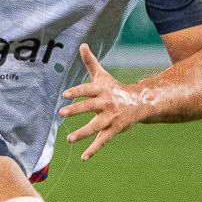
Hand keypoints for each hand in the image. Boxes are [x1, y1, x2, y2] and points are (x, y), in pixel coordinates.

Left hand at [58, 45, 144, 159]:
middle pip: (90, 107)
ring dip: (82, 133)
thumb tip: (82, 44)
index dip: (77, 92)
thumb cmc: (114, 88)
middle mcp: (106, 104)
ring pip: (95, 126)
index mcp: (102, 90)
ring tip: (69, 139)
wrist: (139, 103)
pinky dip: (93, 149)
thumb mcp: (102, 76)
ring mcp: (110, 118)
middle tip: (62, 113)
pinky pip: (103, 141)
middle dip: (76, 110)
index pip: (88, 89)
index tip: (65, 94)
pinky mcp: (113, 129)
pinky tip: (83, 157)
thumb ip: (90, 62)